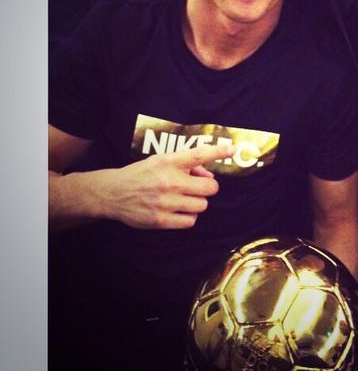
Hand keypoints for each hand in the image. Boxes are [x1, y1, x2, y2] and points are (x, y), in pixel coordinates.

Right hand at [101, 143, 234, 229]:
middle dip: (208, 188)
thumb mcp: (161, 161)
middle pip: (210, 188)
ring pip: (202, 205)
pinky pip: (190, 221)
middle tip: (198, 187)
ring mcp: (165, 202)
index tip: (232, 149)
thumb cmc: (143, 174)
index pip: (199, 154)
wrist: (113, 193)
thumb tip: (209, 176)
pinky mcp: (160, 220)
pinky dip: (188, 216)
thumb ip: (186, 165)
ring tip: (183, 199)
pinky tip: (178, 210)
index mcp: (169, 162)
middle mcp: (169, 181)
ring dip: (197, 202)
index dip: (218, 151)